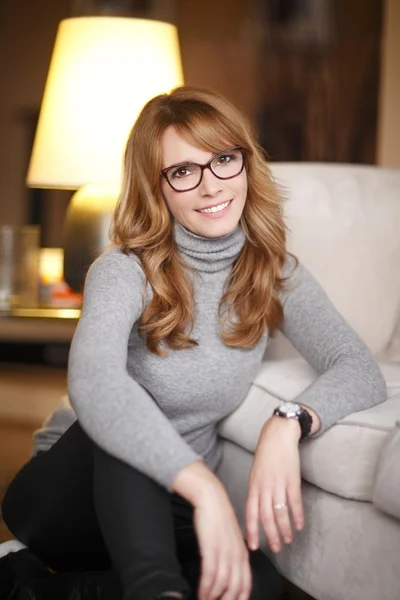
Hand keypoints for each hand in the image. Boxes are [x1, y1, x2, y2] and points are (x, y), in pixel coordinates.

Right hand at [194, 483, 251, 599]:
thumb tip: (227, 573)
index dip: (238, 599)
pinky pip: (210, 574)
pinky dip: (206, 587)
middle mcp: (237, 555)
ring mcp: (225, 551)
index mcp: (243, 554)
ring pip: (222, 584)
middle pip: (235, 589)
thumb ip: (232, 555)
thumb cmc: (218, 517)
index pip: (245, 585)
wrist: (211, 498)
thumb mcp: (230, 538)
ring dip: (213, 597)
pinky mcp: (211, 547)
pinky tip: (201, 593)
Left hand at [245, 416, 303, 553]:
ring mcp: (278, 484)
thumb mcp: (256, 472)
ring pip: (280, 513)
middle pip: (266, 517)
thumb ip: (256, 490)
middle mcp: (264, 486)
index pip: (250, 512)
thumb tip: (257, 509)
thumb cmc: (266, 453)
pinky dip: (297, 516)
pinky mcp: (292, 479)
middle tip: (276, 548)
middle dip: (271, 535)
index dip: (252, 530)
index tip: (253, 546)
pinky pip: (295, 502)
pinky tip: (300, 525)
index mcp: (254, 485)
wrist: (278, 434)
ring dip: (285, 529)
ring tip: (289, 539)